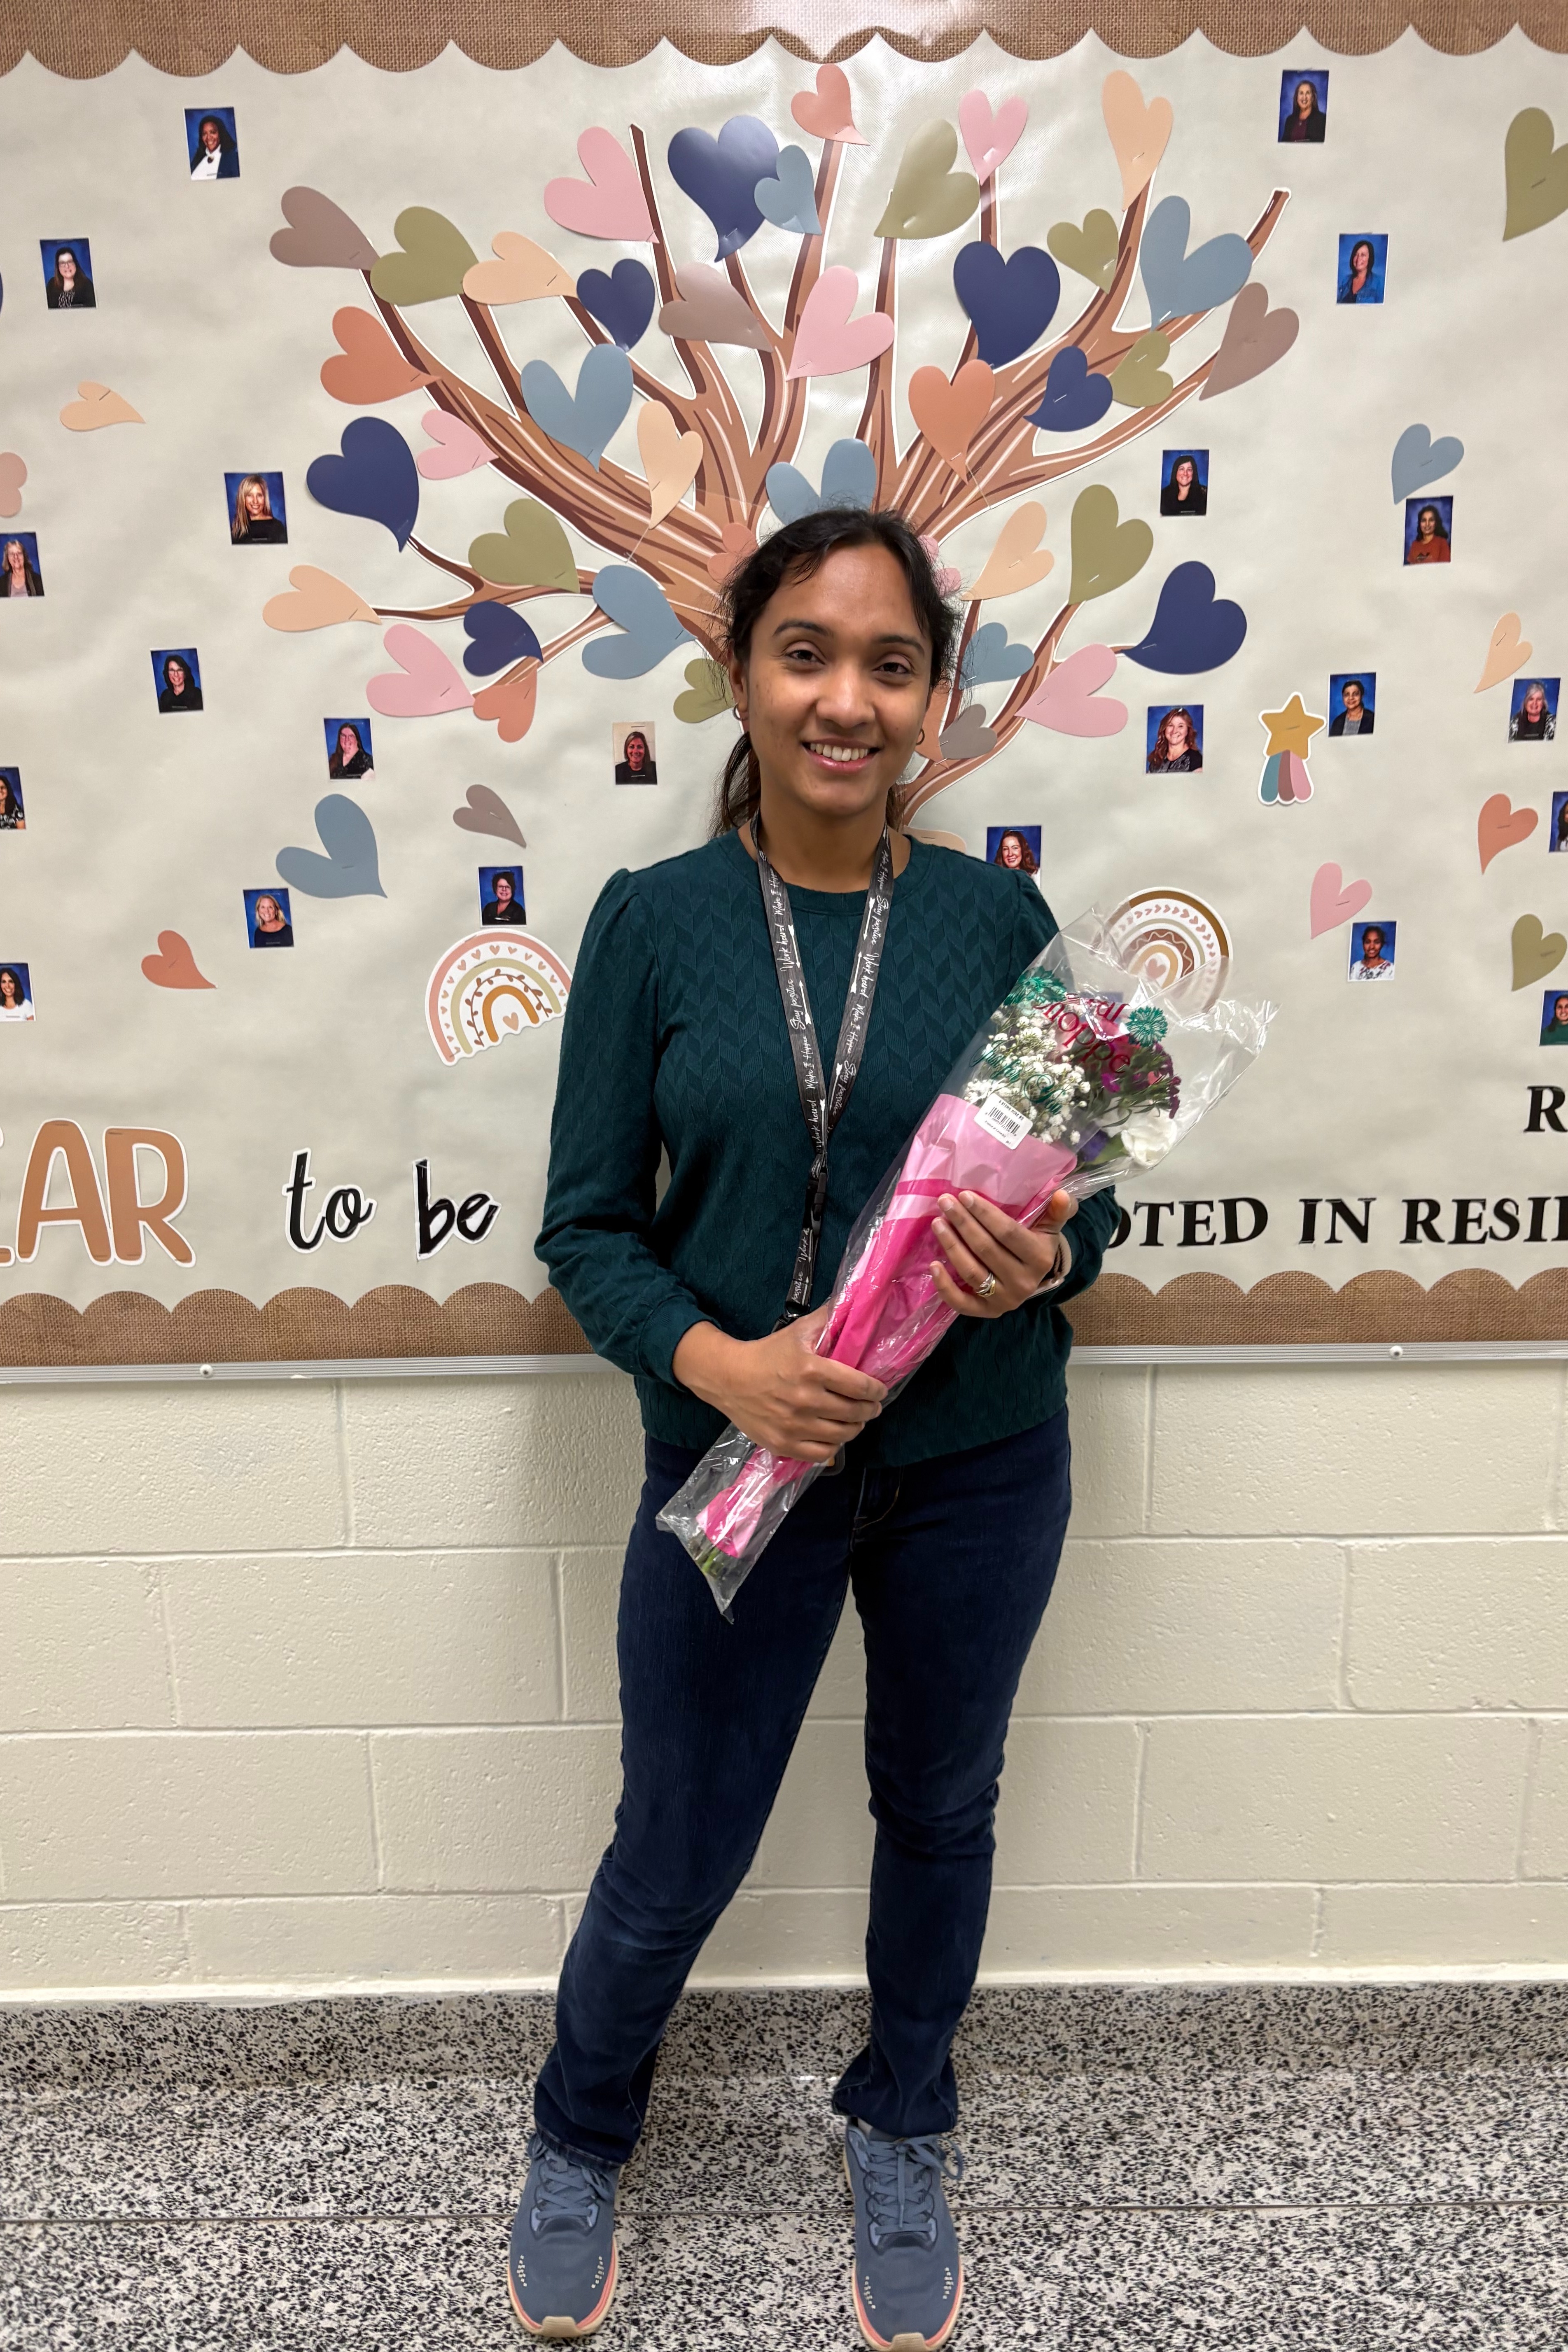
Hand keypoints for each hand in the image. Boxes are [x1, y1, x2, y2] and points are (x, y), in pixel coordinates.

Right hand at [672, 1304, 886, 1463]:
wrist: (728, 1379)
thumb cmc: (768, 1354)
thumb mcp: (797, 1332)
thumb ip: (828, 1319)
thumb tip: (854, 1306)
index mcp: (811, 1370)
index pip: (859, 1386)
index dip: (876, 1390)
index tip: (879, 1390)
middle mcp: (805, 1401)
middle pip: (854, 1413)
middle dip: (870, 1410)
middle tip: (871, 1406)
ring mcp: (794, 1426)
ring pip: (842, 1435)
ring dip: (854, 1428)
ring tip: (855, 1421)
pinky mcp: (783, 1444)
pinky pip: (822, 1454)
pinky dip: (833, 1446)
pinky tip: (833, 1436)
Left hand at [929, 1187, 1074, 1318]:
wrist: (1032, 1279)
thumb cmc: (1035, 1246)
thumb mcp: (1048, 1229)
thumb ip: (1056, 1212)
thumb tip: (1062, 1195)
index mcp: (1040, 1258)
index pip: (1007, 1233)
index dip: (984, 1214)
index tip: (964, 1195)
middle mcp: (1023, 1282)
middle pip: (985, 1249)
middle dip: (962, 1223)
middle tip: (945, 1202)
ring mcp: (1005, 1300)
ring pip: (971, 1271)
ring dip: (951, 1245)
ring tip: (938, 1223)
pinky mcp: (988, 1312)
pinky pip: (962, 1303)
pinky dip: (945, 1286)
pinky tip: (933, 1265)